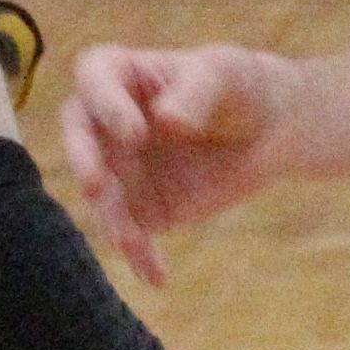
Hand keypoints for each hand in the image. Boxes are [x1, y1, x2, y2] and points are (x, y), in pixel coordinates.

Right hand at [61, 42, 298, 284]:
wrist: (271, 128)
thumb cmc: (241, 86)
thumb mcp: (226, 74)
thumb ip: (196, 93)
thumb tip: (166, 121)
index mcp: (123, 76)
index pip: (93, 76)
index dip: (104, 103)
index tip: (135, 131)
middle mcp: (108, 124)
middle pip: (79, 137)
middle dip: (83, 161)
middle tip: (98, 184)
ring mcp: (120, 169)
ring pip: (102, 195)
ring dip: (113, 219)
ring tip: (133, 240)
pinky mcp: (140, 207)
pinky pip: (133, 233)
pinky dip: (141, 256)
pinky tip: (157, 276)